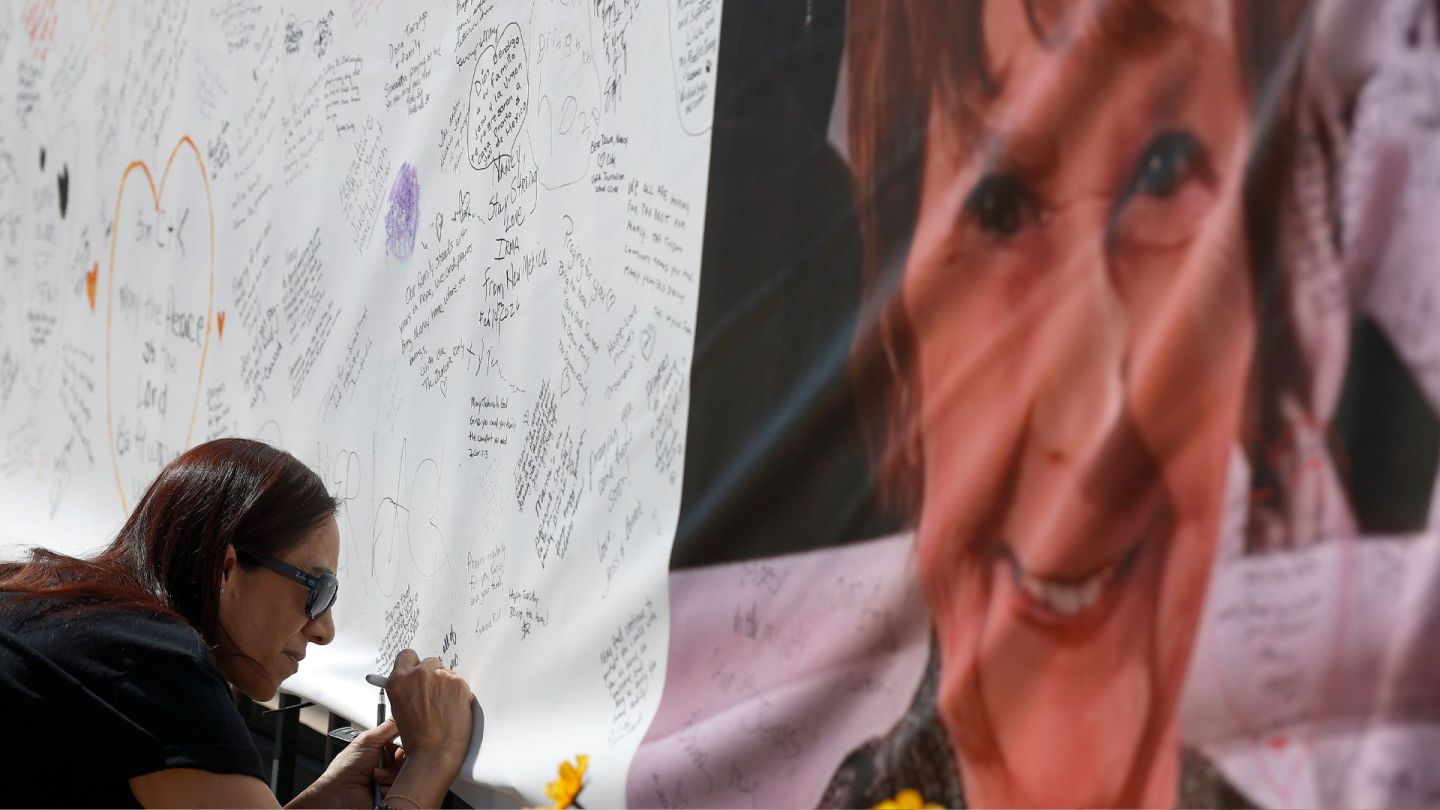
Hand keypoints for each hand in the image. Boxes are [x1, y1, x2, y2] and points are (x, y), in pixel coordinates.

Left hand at [288, 720, 399, 808]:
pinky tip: (377, 788)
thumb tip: (402, 714)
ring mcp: (387, 780)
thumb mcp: (368, 741)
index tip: (398, 751)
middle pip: (406, 760)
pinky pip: (401, 790)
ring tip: (375, 777)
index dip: (404, 748)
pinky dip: (389, 788)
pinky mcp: (388, 794)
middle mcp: (385, 764)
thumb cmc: (345, 768)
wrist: (338, 794)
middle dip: (396, 762)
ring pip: (405, 775)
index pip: (403, 744)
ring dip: (390, 776)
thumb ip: (388, 727)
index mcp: (381, 749)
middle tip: (386, 763)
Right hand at [385, 649, 474, 772]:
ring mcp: (440, 676)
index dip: (413, 665)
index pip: (407, 655)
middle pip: (429, 662)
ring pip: (446, 672)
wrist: (434, 754)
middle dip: (433, 675)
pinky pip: (459, 682)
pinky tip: (454, 710)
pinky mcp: (459, 683)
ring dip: (446, 684)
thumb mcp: (400, 710)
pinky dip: (458, 693)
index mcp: (399, 680)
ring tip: (444, 707)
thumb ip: (406, 690)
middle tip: (435, 694)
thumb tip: (413, 682)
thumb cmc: (416, 739)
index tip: (418, 671)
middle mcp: (419, 674)